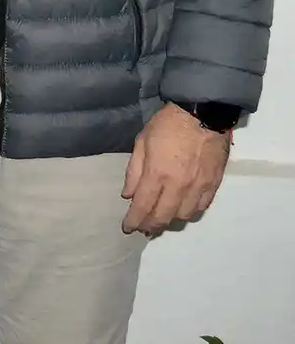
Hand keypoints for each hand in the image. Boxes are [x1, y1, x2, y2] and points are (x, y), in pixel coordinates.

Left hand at [121, 103, 230, 235]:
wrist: (204, 114)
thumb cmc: (167, 125)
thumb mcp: (142, 142)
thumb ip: (134, 171)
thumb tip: (128, 195)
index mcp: (158, 174)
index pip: (143, 206)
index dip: (134, 220)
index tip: (128, 228)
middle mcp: (179, 186)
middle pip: (164, 216)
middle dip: (151, 226)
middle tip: (143, 229)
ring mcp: (199, 187)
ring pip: (184, 216)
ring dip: (170, 221)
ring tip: (161, 220)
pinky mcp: (214, 185)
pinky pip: (202, 208)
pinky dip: (190, 212)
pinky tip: (181, 210)